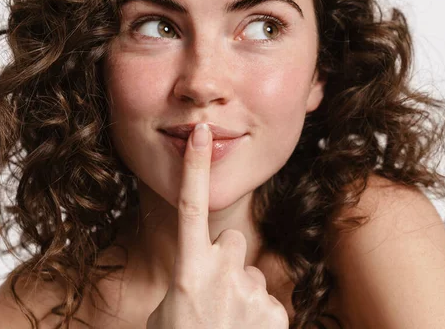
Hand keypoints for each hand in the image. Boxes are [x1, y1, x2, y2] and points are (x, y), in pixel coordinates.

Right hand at [146, 123, 288, 328]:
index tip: (201, 134)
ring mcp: (251, 291)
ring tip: (227, 323)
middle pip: (232, 241)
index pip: (190, 207)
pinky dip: (257, 314)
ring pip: (249, 271)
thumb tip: (200, 272)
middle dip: (225, 260)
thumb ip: (188, 280)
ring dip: (241, 291)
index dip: (194, 168)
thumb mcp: (169, 311)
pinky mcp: (275, 310)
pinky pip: (267, 297)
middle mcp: (221, 272)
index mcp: (188, 269)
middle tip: (214, 295)